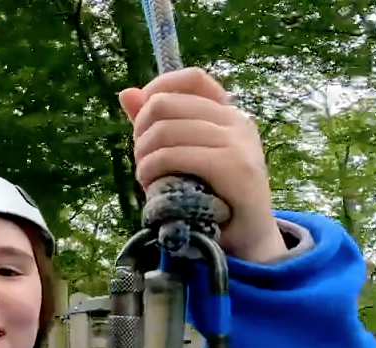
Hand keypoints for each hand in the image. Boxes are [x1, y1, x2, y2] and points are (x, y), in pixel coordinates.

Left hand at [118, 68, 287, 263]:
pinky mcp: (233, 168)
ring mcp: (237, 142)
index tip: (141, 120)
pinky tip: (150, 186)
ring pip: (165, 131)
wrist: (248, 239)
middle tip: (142, 160)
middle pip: (167, 104)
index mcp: (227, 113)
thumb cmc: (213, 197)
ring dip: (144, 157)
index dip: (158, 89)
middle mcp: (236, 121)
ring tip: (147, 177)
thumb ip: (159, 124)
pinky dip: (152, 170)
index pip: (191, 78)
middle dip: (141, 132)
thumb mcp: (185, 155)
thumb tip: (127, 93)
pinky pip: (175, 155)